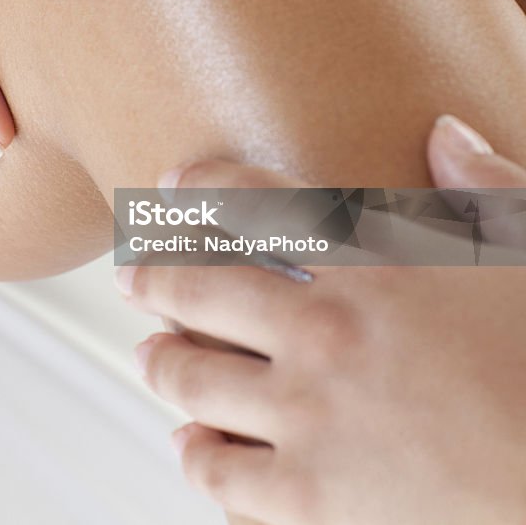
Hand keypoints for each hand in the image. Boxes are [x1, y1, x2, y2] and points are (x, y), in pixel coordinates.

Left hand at [120, 113, 525, 523]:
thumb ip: (486, 190)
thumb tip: (445, 129)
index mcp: (377, 271)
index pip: (258, 203)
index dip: (204, 185)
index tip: (172, 182)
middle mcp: (325, 334)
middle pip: (198, 285)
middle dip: (153, 272)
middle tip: (131, 272)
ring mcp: (310, 418)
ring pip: (193, 376)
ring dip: (161, 361)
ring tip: (148, 354)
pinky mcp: (310, 500)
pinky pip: (221, 471)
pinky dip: (197, 454)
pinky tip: (189, 444)